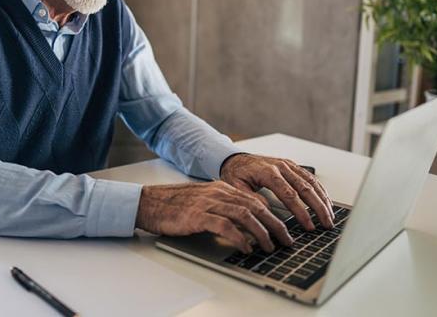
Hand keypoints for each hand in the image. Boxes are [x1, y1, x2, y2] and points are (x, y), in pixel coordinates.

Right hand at [135, 181, 292, 252]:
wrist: (150, 203)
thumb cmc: (175, 205)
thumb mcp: (204, 202)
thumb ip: (224, 208)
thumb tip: (246, 225)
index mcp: (222, 189)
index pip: (256, 200)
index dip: (274, 215)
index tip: (284, 230)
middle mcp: (218, 193)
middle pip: (256, 206)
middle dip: (275, 225)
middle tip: (286, 240)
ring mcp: (208, 203)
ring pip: (245, 214)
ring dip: (261, 232)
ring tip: (270, 246)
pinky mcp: (197, 215)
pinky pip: (224, 225)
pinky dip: (238, 237)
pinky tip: (246, 247)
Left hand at [220, 153, 333, 229]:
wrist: (235, 159)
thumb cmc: (235, 173)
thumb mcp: (236, 187)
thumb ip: (250, 198)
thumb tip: (267, 211)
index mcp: (268, 172)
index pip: (289, 194)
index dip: (301, 211)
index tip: (309, 225)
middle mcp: (281, 166)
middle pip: (305, 188)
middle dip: (318, 208)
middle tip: (326, 224)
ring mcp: (288, 165)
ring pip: (311, 182)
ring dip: (323, 200)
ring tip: (330, 216)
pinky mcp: (291, 165)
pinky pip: (310, 177)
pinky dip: (320, 190)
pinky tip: (326, 201)